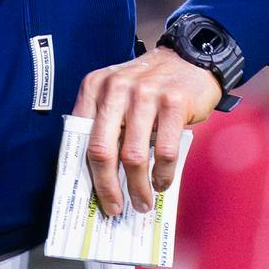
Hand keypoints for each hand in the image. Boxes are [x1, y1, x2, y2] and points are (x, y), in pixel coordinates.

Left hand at [72, 46, 221, 214]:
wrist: (188, 59)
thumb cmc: (149, 85)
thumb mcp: (118, 94)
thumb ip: (105, 124)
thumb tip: (100, 176)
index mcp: (95, 87)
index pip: (80, 137)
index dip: (84, 171)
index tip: (89, 196)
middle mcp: (115, 88)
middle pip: (101, 149)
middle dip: (107, 187)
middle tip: (114, 209)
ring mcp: (144, 94)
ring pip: (133, 155)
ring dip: (138, 188)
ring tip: (142, 203)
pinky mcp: (173, 103)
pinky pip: (164, 150)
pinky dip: (162, 174)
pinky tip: (161, 183)